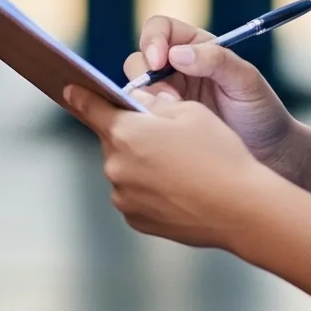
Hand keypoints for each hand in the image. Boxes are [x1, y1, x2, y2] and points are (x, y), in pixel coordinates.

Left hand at [60, 86, 273, 247]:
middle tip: (165, 136)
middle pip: (114, 141)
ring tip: (180, 166)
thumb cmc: (219, 154)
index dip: (81, 96)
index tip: (70, 90)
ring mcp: (124, 197)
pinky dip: (149, 188)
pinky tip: (179, 188)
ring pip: (125, 169)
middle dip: (132, 135)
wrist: (241, 209)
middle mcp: (116, 166)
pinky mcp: (136, 220)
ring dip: (141, 163)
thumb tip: (138, 102)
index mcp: (125, 133)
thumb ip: (154, 104)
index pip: (91, 107)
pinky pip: (135, 195)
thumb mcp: (189, 112)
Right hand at [130, 14, 295, 165]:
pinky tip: (166, 129)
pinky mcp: (164, 121)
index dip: (153, 40)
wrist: (269, 154)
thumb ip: (216, 60)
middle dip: (146, 75)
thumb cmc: (262, 112)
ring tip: (172, 115)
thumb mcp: (246, 81)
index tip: (159, 61)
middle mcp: (177, 68)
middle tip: (169, 99)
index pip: (160, 29)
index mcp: (197, 47)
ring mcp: (168, 96)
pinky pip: (141, 114)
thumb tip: (176, 55)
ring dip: (146, 99)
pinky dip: (146, 118)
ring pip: (136, 87)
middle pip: (140, 57)